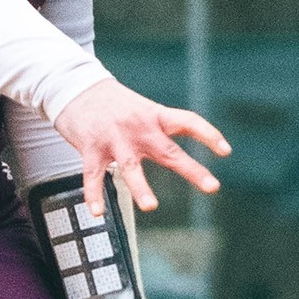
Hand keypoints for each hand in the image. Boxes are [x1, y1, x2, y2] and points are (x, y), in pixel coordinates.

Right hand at [53, 79, 229, 215]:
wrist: (73, 86)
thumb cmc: (110, 102)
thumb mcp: (139, 107)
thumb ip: (156, 128)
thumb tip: (172, 153)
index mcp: (153, 115)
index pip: (187, 122)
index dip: (208, 135)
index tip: (225, 150)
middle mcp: (137, 128)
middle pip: (168, 151)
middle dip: (192, 170)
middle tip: (212, 186)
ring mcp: (114, 139)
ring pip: (130, 166)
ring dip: (140, 187)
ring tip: (150, 206)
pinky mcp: (91, 148)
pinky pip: (93, 175)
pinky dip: (94, 195)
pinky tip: (98, 212)